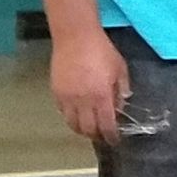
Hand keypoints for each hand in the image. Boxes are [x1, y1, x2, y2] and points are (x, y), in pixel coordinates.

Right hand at [51, 29, 128, 143]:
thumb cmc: (101, 50)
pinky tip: (76, 114)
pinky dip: (70, 117)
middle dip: (96, 135)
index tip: (114, 140)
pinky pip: (62, 112)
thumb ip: (121, 90)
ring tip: (88, 127)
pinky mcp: (55, 91)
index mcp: (102, 96)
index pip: (106, 125)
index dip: (111, 136)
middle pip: (88, 129)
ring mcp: (67, 97)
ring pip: (72, 123)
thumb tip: (120, 107)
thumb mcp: (120, 69)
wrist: (75, 37)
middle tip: (101, 135)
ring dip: (81, 129)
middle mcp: (83, 101)